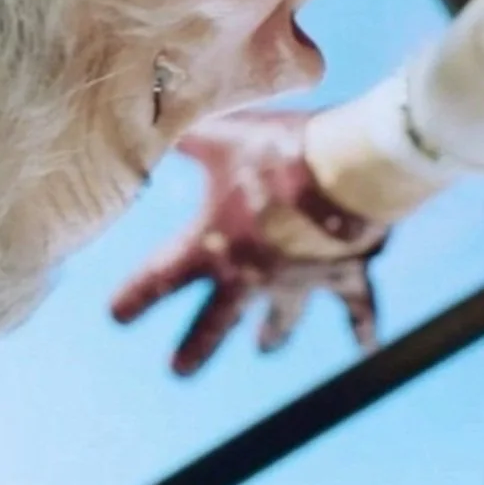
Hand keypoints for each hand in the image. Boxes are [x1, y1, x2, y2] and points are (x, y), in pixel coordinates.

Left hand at [109, 111, 389, 375]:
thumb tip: (147, 114)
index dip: (136, 296)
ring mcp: (298, 282)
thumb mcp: (222, 137)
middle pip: (216, 322)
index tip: (116, 316)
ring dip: (272, 335)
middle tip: (177, 371)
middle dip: (195, 347)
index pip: (161, 278)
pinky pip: (356, 309)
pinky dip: (363, 329)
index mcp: (213, 246)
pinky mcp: (343, 277)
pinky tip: (367, 350)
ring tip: (264, 347)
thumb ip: (184, 136)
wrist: (347, 168)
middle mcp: (251, 275)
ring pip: (281, 320)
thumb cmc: (278, 151)